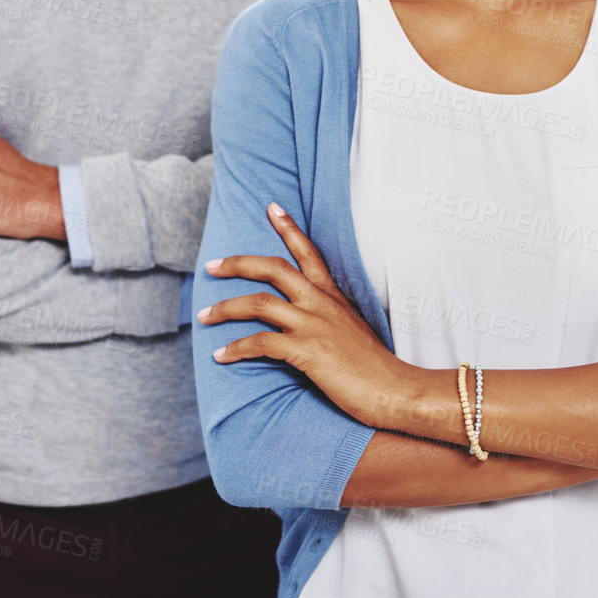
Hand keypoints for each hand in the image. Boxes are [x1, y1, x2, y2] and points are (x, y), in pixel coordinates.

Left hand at [199, 204, 406, 429]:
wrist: (393, 390)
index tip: (272, 207)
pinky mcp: (307, 351)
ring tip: (204, 315)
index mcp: (332, 296)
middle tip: (211, 265)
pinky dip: (236, 349)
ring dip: (225, 308)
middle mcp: (321, 304)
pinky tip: (221, 356)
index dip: (289, 228)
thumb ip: (329, 318)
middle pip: (273, 268)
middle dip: (237, 264)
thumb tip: (309, 319)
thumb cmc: (373, 367)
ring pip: (258, 303)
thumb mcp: (353, 329)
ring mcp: (313, 325)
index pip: (309, 252)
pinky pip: (260, 343)